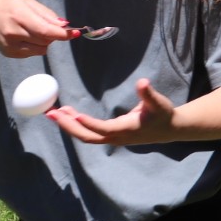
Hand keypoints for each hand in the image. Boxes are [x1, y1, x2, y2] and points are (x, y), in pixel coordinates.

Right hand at [0, 0, 77, 57]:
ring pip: (41, 49)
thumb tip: (64, 26)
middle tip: (48, 25)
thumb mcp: (27, 2)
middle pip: (46, 41)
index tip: (76, 33)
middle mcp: (14, 33)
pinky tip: (25, 37)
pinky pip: (32, 53)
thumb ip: (46, 14)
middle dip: (53, 35)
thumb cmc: (7, 5)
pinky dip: (35, 46)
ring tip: (33, 30)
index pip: (46, 31)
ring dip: (44, 41)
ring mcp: (10, 46)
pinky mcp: (9, 54)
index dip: (63, 34)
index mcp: (19, 16)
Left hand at [46, 78, 176, 145]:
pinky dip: (75, 125)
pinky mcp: (110, 135)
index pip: (104, 129)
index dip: (90, 123)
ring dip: (68, 125)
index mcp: (127, 129)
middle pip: (88, 136)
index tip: (76, 115)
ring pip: (86, 136)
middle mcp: (116, 137)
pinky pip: (89, 133)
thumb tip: (142, 83)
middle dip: (69, 126)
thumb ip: (148, 94)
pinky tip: (66, 114)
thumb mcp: (158, 102)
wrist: (168, 129)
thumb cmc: (163, 114)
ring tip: (52, 113)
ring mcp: (112, 138)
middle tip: (51, 113)